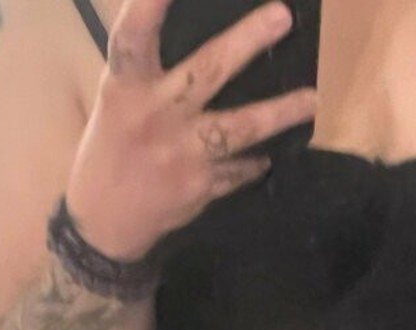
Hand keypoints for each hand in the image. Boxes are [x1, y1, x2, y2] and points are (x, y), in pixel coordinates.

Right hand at [66, 0, 316, 260]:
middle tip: (282, 16)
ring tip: (312, 99)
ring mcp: (182, 153)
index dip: (150, 4)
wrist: (104, 223)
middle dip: (246, 42)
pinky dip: (255, 162)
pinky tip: (271, 154)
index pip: (134, 36)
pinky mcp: (201, 186)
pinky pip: (240, 168)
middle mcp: (156, 114)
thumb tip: (202, 39)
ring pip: (239, 128)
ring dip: (279, 113)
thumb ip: (149, 72)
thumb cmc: (111, 149)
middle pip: (206, 71)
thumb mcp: (117, 101)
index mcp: (126, 87)